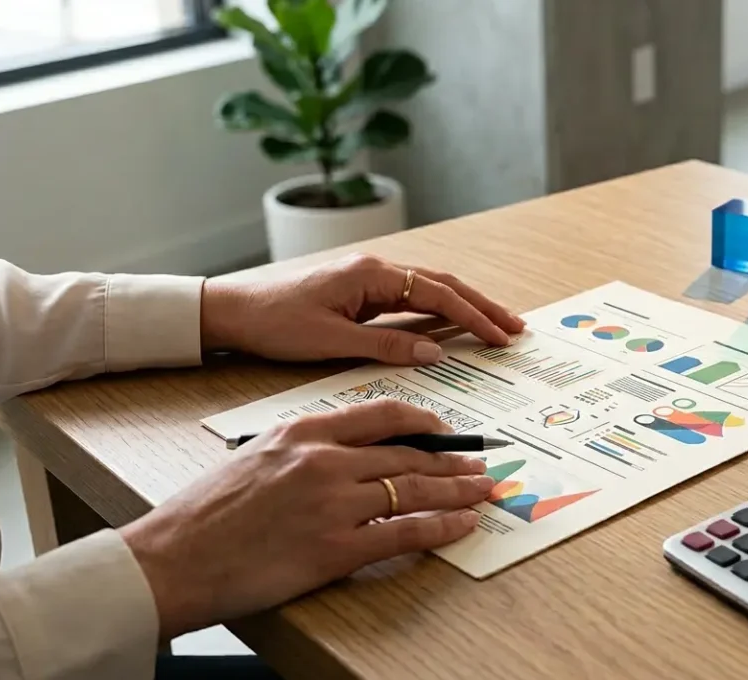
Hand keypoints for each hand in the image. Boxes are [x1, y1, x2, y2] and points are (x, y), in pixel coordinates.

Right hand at [120, 400, 492, 639]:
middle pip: (407, 453)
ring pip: (415, 490)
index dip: (423, 421)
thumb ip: (301, 450)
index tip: (444, 429)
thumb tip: (344, 456)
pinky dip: (442, 528)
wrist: (170, 559)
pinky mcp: (335, 549)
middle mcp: (323, 460)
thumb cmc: (202, 515)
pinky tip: (463, 525)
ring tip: (482, 491)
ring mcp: (332, 504)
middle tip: (479, 463)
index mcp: (302, 432)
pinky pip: (405, 533)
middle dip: (451, 460)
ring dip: (457, 491)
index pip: (381, 415)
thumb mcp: (253, 458)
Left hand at [199, 253, 525, 364]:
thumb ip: (386, 345)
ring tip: (496, 324)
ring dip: (465, 306)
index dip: (474, 317)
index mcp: (371, 275)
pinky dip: (439, 310)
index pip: (438, 294)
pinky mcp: (360, 291)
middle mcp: (375, 269)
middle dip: (482, 305)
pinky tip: (453, 324)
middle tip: (516, 327)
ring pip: (429, 289)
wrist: (231, 311)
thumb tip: (436, 351)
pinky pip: (410, 298)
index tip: (502, 337)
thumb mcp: (330, 341)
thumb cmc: (273, 324)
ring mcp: (368, 278)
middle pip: (443, 285)